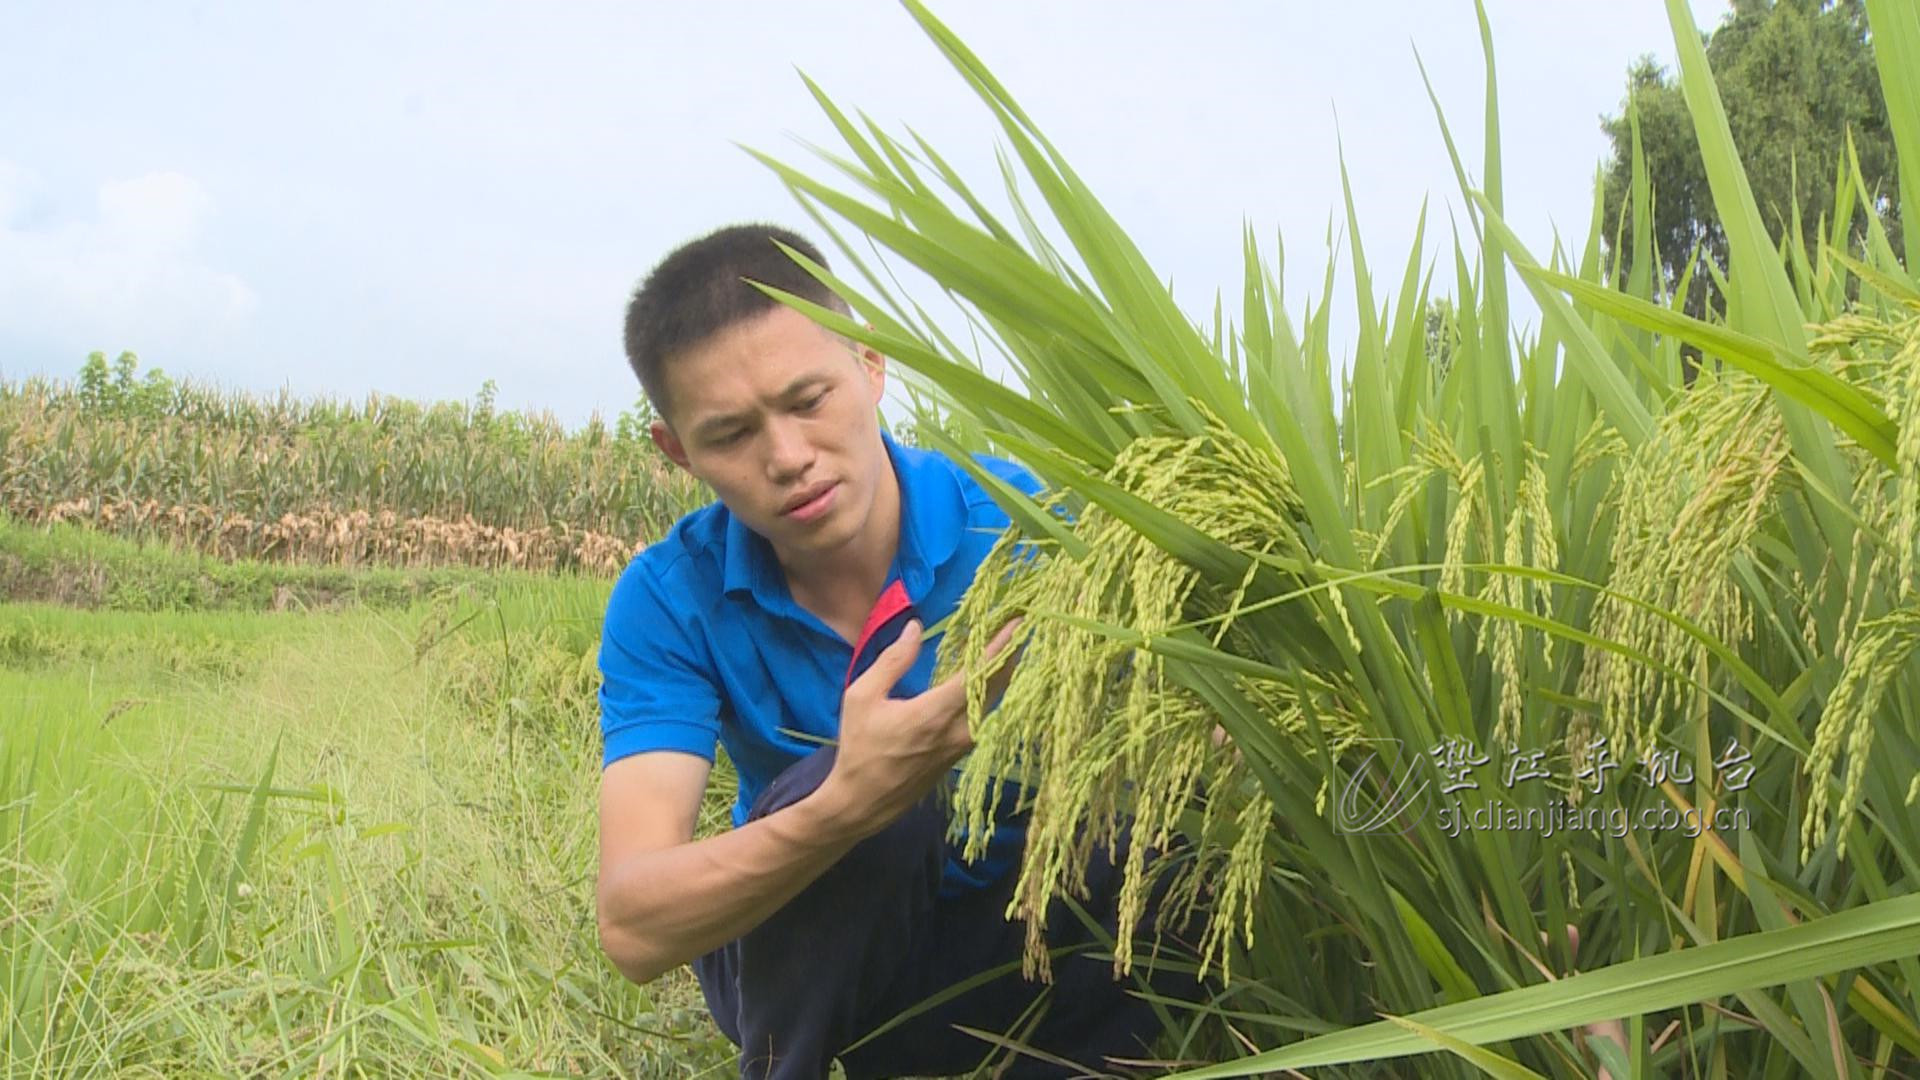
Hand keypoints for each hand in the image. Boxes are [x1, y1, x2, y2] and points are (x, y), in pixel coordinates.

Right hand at [813, 617, 1022, 839]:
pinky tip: (990, 678)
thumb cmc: (859, 748)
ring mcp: (963, 746)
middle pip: (997, 687)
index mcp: (935, 713)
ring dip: (1004, 673)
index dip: (1001, 645)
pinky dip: (993, 692)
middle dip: (1011, 653)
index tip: (1019, 621)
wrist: (863, 802)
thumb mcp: (862, 697)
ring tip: (1010, 645)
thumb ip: (892, 661)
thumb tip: (916, 627)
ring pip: (995, 703)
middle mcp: (958, 730)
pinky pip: (986, 716)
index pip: (979, 673)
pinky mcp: (961, 755)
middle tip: (1020, 625)